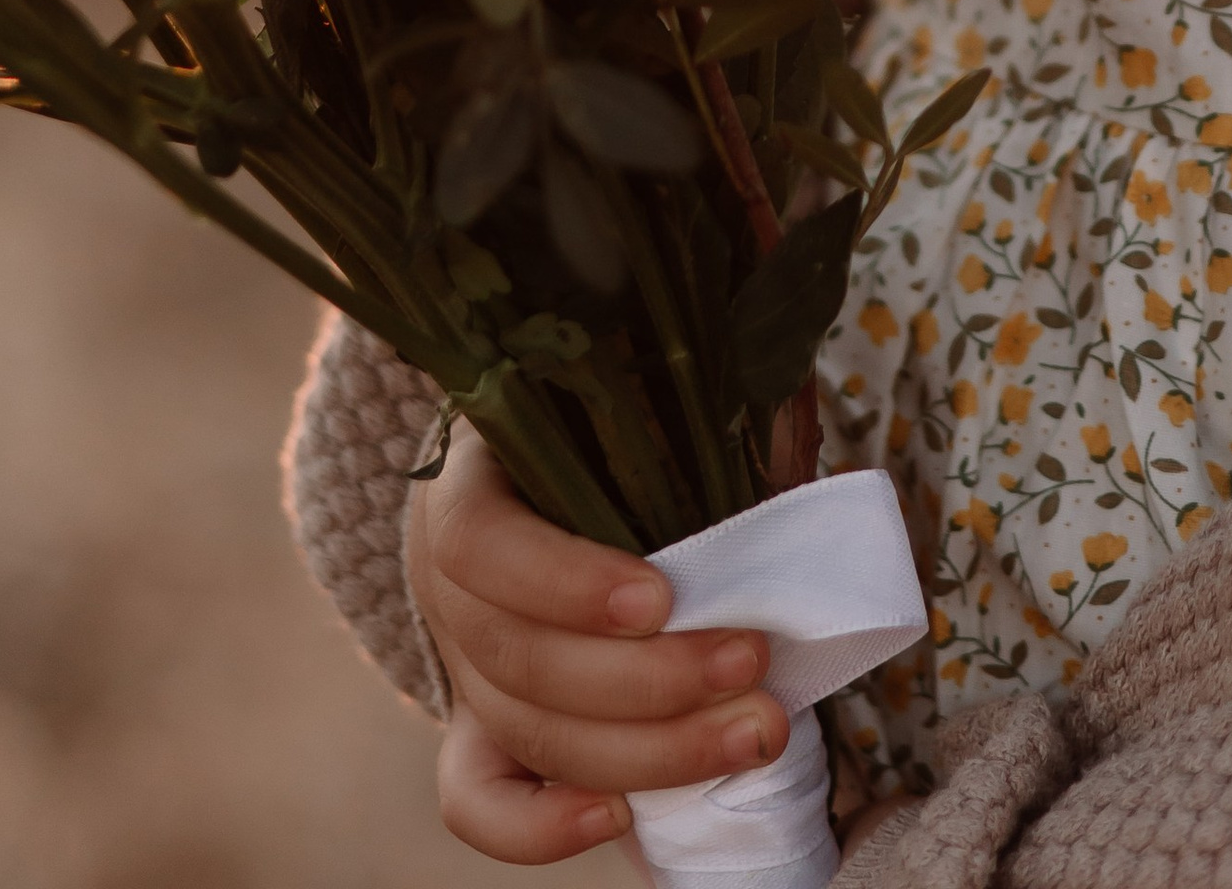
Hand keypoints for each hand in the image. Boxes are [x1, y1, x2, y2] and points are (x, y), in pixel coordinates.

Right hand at [412, 431, 790, 863]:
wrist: (560, 474)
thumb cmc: (620, 429)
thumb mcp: (644, 401)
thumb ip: (697, 411)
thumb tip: (782, 425)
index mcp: (470, 485)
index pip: (479, 544)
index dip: (564, 583)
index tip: (662, 597)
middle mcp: (449, 583)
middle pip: (518, 659)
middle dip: (646, 681)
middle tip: (753, 663)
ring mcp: (461, 664)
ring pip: (526, 733)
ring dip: (645, 748)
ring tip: (752, 729)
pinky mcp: (481, 730)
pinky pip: (478, 800)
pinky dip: (539, 830)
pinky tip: (622, 818)